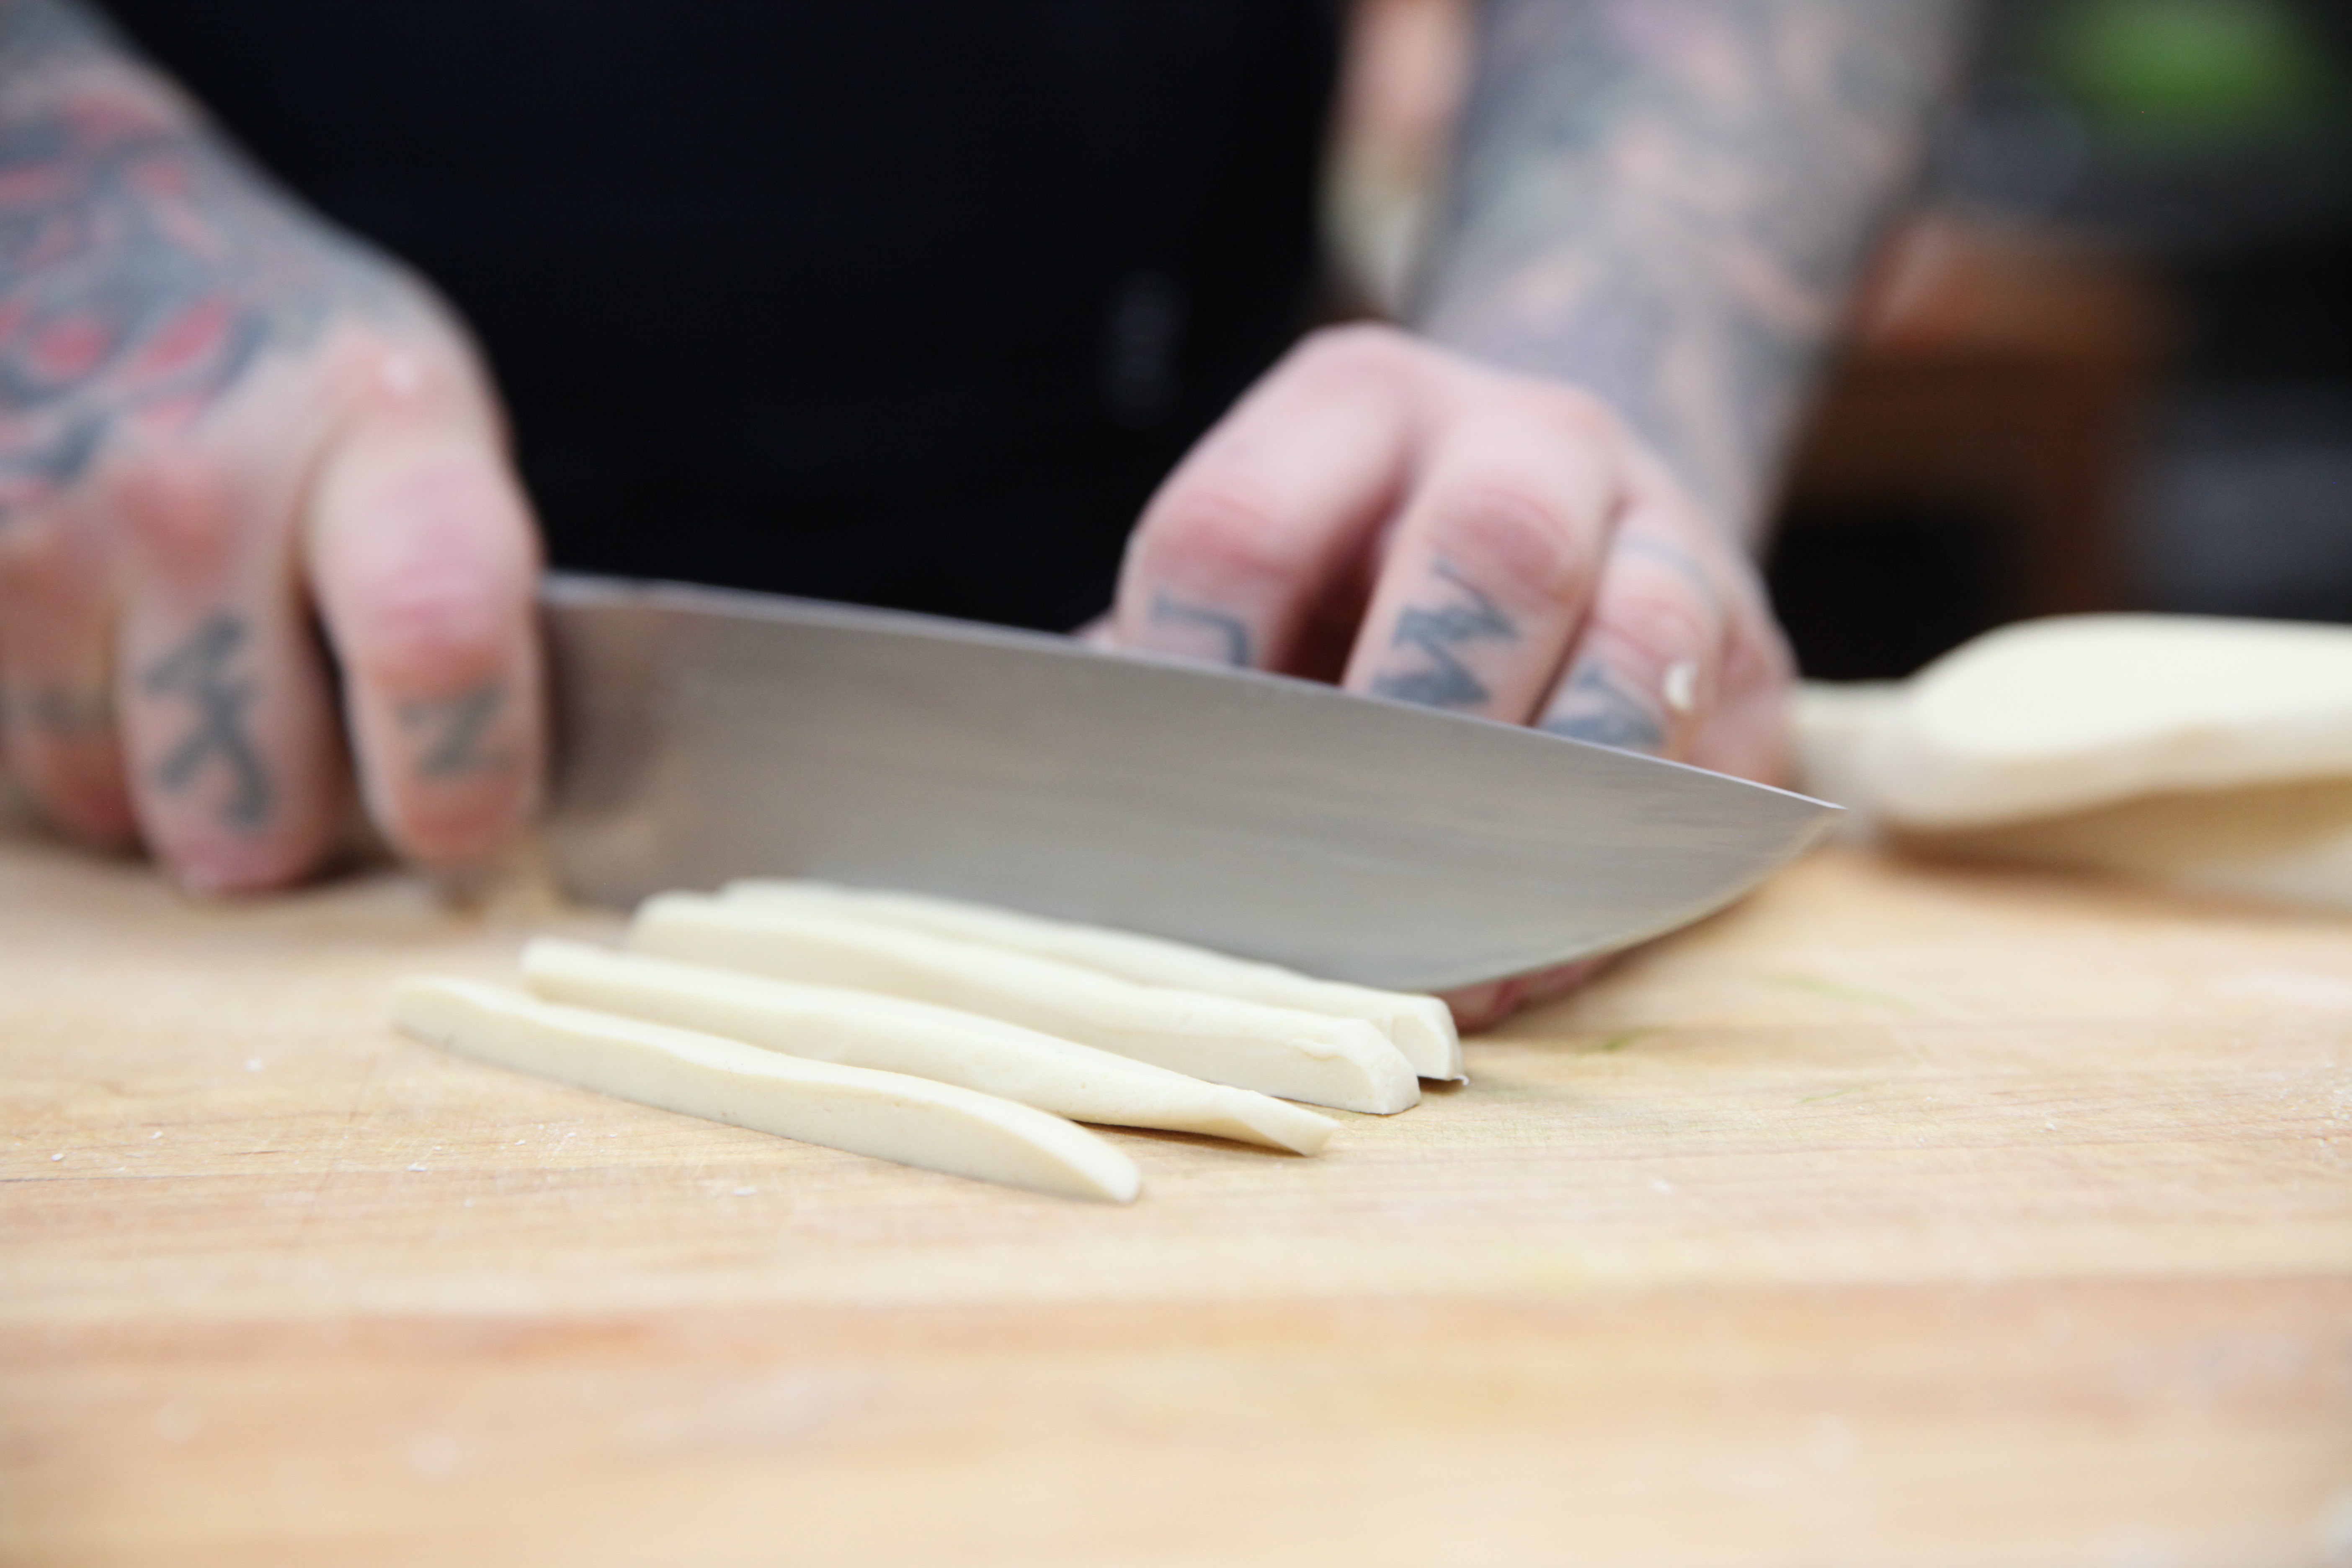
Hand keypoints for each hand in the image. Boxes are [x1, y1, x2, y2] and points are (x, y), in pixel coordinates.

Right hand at [0, 93, 540, 890]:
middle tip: (269, 757)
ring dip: (130, 775)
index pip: (439, 644)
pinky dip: (39, 711)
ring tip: (154, 657)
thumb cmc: (279, 355)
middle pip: (253, 800)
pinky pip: (0, 743)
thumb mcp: (415, 423)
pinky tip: (67, 622)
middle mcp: (203, 481)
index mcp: (384, 437)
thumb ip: (454, 598)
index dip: (456, 779)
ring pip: (100, 796)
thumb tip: (469, 803)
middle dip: (268, 828)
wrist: (62, 201)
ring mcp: (43, 518)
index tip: (449, 819)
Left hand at [1103, 323, 1795, 1024]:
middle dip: (1413, 728)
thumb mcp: (1267, 566)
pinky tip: (1531, 950)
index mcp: (1359, 403)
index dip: (1193, 685)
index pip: (1244, 529)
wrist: (1565, 498)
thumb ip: (1185, 675)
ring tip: (1453, 947)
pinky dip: (1616, 882)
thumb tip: (1109, 838)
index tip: (1168, 811)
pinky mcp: (1759, 653)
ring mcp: (1670, 534)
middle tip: (1340, 867)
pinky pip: (1707, 775)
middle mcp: (1531, 435)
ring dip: (1542, 822)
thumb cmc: (1363, 571)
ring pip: (1640, 658)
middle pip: (1493, 551)